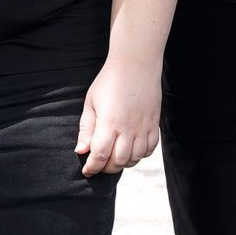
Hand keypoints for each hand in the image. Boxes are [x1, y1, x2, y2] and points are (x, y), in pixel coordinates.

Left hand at [75, 56, 160, 175]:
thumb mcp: (91, 103)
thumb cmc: (109, 81)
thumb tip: (81, 151)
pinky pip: (150, 149)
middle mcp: (128, 128)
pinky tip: (131, 150)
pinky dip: (140, 155)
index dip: (92, 167)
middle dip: (106, 168)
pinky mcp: (155, 124)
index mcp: (109, 123)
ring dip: (123, 163)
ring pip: (135, 158)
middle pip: (118, 161)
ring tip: (114, 157)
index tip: (87, 170)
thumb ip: (86, 129)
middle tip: (99, 164)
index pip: (100, 155)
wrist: (135, 64)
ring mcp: (144, 127)